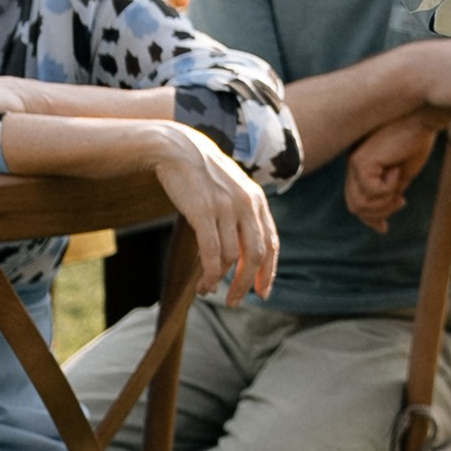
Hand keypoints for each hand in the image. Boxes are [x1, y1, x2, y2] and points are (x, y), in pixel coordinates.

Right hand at [149, 127, 280, 304]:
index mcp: (257, 201)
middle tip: (235, 302)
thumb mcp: (232, 190)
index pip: (271, 243)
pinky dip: (210, 274)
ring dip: (221, 281)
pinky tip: (203, 284)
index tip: (263, 293)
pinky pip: (212, 253)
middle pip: (256, 255)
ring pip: (232, 258)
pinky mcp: (204, 212)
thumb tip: (243, 254)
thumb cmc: (203, 174)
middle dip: (247, 284)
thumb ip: (243, 215)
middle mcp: (247, 204)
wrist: (179, 149)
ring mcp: (226, 208)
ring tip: (208, 290)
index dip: (269, 272)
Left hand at [345, 112, 437, 232]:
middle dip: (380, 212)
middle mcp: (354, 165)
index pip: (356, 201)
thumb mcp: (401, 175)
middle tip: (402, 200)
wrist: (422, 115)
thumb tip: (380, 225)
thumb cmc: (416, 140)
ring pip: (360, 205)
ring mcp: (355, 163)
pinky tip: (398, 169)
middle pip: (356, 207)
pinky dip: (389, 187)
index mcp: (362, 167)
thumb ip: (388, 195)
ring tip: (401, 187)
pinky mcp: (361, 161)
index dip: (370, 217)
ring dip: (385, 203)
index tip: (385, 226)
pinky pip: (371, 191)